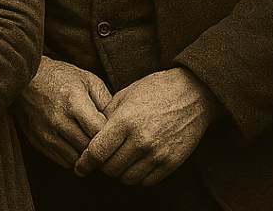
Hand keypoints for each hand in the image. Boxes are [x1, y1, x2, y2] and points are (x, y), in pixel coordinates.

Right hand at [14, 56, 112, 167]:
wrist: (25, 78)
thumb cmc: (61, 77)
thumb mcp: (88, 80)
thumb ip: (106, 102)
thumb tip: (119, 125)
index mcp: (74, 101)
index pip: (99, 132)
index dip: (111, 136)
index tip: (116, 136)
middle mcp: (58, 119)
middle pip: (88, 148)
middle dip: (101, 150)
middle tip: (109, 147)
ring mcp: (46, 132)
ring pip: (76, 159)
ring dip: (87, 156)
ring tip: (93, 148)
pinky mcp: (37, 140)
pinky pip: (62, 160)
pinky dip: (73, 157)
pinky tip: (77, 146)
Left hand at [75, 67, 218, 185]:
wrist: (193, 93)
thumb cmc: (155, 90)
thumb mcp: (124, 96)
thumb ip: (105, 117)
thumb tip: (90, 137)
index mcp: (125, 121)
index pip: (96, 153)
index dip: (85, 163)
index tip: (80, 167)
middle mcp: (141, 139)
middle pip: (110, 168)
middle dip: (103, 166)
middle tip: (105, 159)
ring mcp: (158, 153)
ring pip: (127, 178)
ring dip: (120, 172)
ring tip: (122, 160)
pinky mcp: (172, 161)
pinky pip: (147, 181)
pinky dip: (139, 176)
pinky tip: (138, 164)